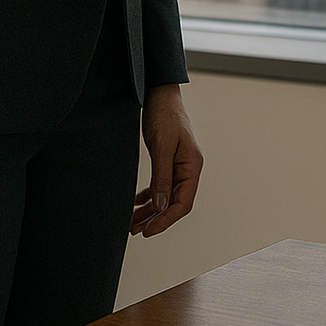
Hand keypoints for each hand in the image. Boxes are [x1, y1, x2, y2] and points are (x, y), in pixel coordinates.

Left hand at [131, 84, 202, 237]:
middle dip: (155, 219)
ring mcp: (178, 165)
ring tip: (132, 222)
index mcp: (192, 166)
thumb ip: (162, 178)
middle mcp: (187, 169)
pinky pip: (160, 185)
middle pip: (174, 203)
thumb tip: (160, 207)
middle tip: (136, 230)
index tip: (148, 231)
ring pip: (165, 196)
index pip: (183, 203)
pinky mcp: (167, 160)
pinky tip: (136, 203)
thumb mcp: (162, 147)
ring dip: (150, 211)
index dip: (165, 220)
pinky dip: (148, 197)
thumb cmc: (165, 116)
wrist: (159, 93)